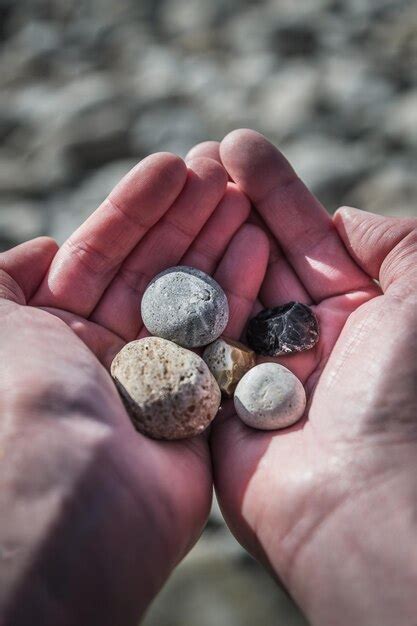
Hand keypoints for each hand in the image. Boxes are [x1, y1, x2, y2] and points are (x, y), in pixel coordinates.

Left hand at [0, 153, 269, 624]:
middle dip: (185, 218)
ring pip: (192, 298)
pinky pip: (224, 337)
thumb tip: (44, 250)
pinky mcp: (200, 403)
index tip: (174, 166)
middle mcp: (107, 353)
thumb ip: (4, 279)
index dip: (136, 208)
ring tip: (246, 196)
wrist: (75, 496)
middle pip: (153, 269)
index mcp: (57, 332)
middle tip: (222, 171)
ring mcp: (157, 377)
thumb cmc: (25, 395)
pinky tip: (262, 248)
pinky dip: (242, 293)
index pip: (103, 253)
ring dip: (218, 244)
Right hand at [188, 131, 416, 625]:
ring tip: (174, 185)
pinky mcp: (219, 400)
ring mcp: (259, 366)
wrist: (367, 500)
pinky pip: (194, 340)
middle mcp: (307, 336)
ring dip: (200, 240)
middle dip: (229, 205)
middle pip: (259, 255)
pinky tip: (160, 255)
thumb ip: (393, 243)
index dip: (274, 189)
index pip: (306, 235)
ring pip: (223, 290)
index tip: (238, 145)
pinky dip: (180, 300)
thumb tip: (340, 221)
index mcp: (356, 311)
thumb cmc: (407, 393)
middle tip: (196, 157)